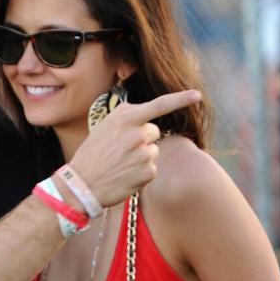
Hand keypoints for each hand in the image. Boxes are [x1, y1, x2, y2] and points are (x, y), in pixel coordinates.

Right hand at [69, 90, 201, 206]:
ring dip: (141, 157)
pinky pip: (152, 169)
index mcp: (125, 118)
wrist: (82, 185)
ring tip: (120, 165)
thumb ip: (126, 118)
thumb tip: (145, 115)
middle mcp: (138, 133)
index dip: (180, 99)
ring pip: (153, 151)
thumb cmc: (92, 155)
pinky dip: (141, 174)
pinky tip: (125, 176)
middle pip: (154, 132)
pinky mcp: (148, 172)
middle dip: (143, 139)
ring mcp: (144, 153)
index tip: (197, 95)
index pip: (159, 105)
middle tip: (121, 151)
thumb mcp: (104, 126)